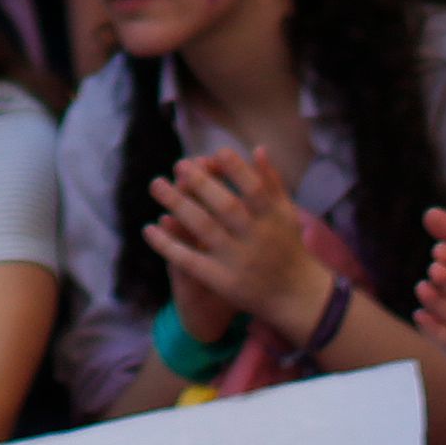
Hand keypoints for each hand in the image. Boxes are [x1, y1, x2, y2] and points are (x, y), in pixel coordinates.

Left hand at [146, 146, 330, 341]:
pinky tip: (149, 228)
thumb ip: (272, 182)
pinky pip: (189, 260)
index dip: (237, 170)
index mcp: (273, 218)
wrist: (296, 296)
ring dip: (178, 204)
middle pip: (225, 207)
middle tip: (179, 164)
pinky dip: (168, 244)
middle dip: (201, 183)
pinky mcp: (220, 280)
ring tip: (156, 184)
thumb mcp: (287, 213)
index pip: (254, 189)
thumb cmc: (288, 247)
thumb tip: (256, 148)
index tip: (217, 152)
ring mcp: (237, 260)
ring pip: (204, 229)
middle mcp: (255, 238)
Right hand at [408, 207, 445, 383]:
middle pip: (440, 282)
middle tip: (441, 271)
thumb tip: (428, 213)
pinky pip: (439, 336)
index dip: (444, 254)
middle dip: (438, 275)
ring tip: (426, 289)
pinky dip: (428, 327)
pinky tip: (422, 315)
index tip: (445, 251)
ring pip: (435, 307)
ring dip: (429, 298)